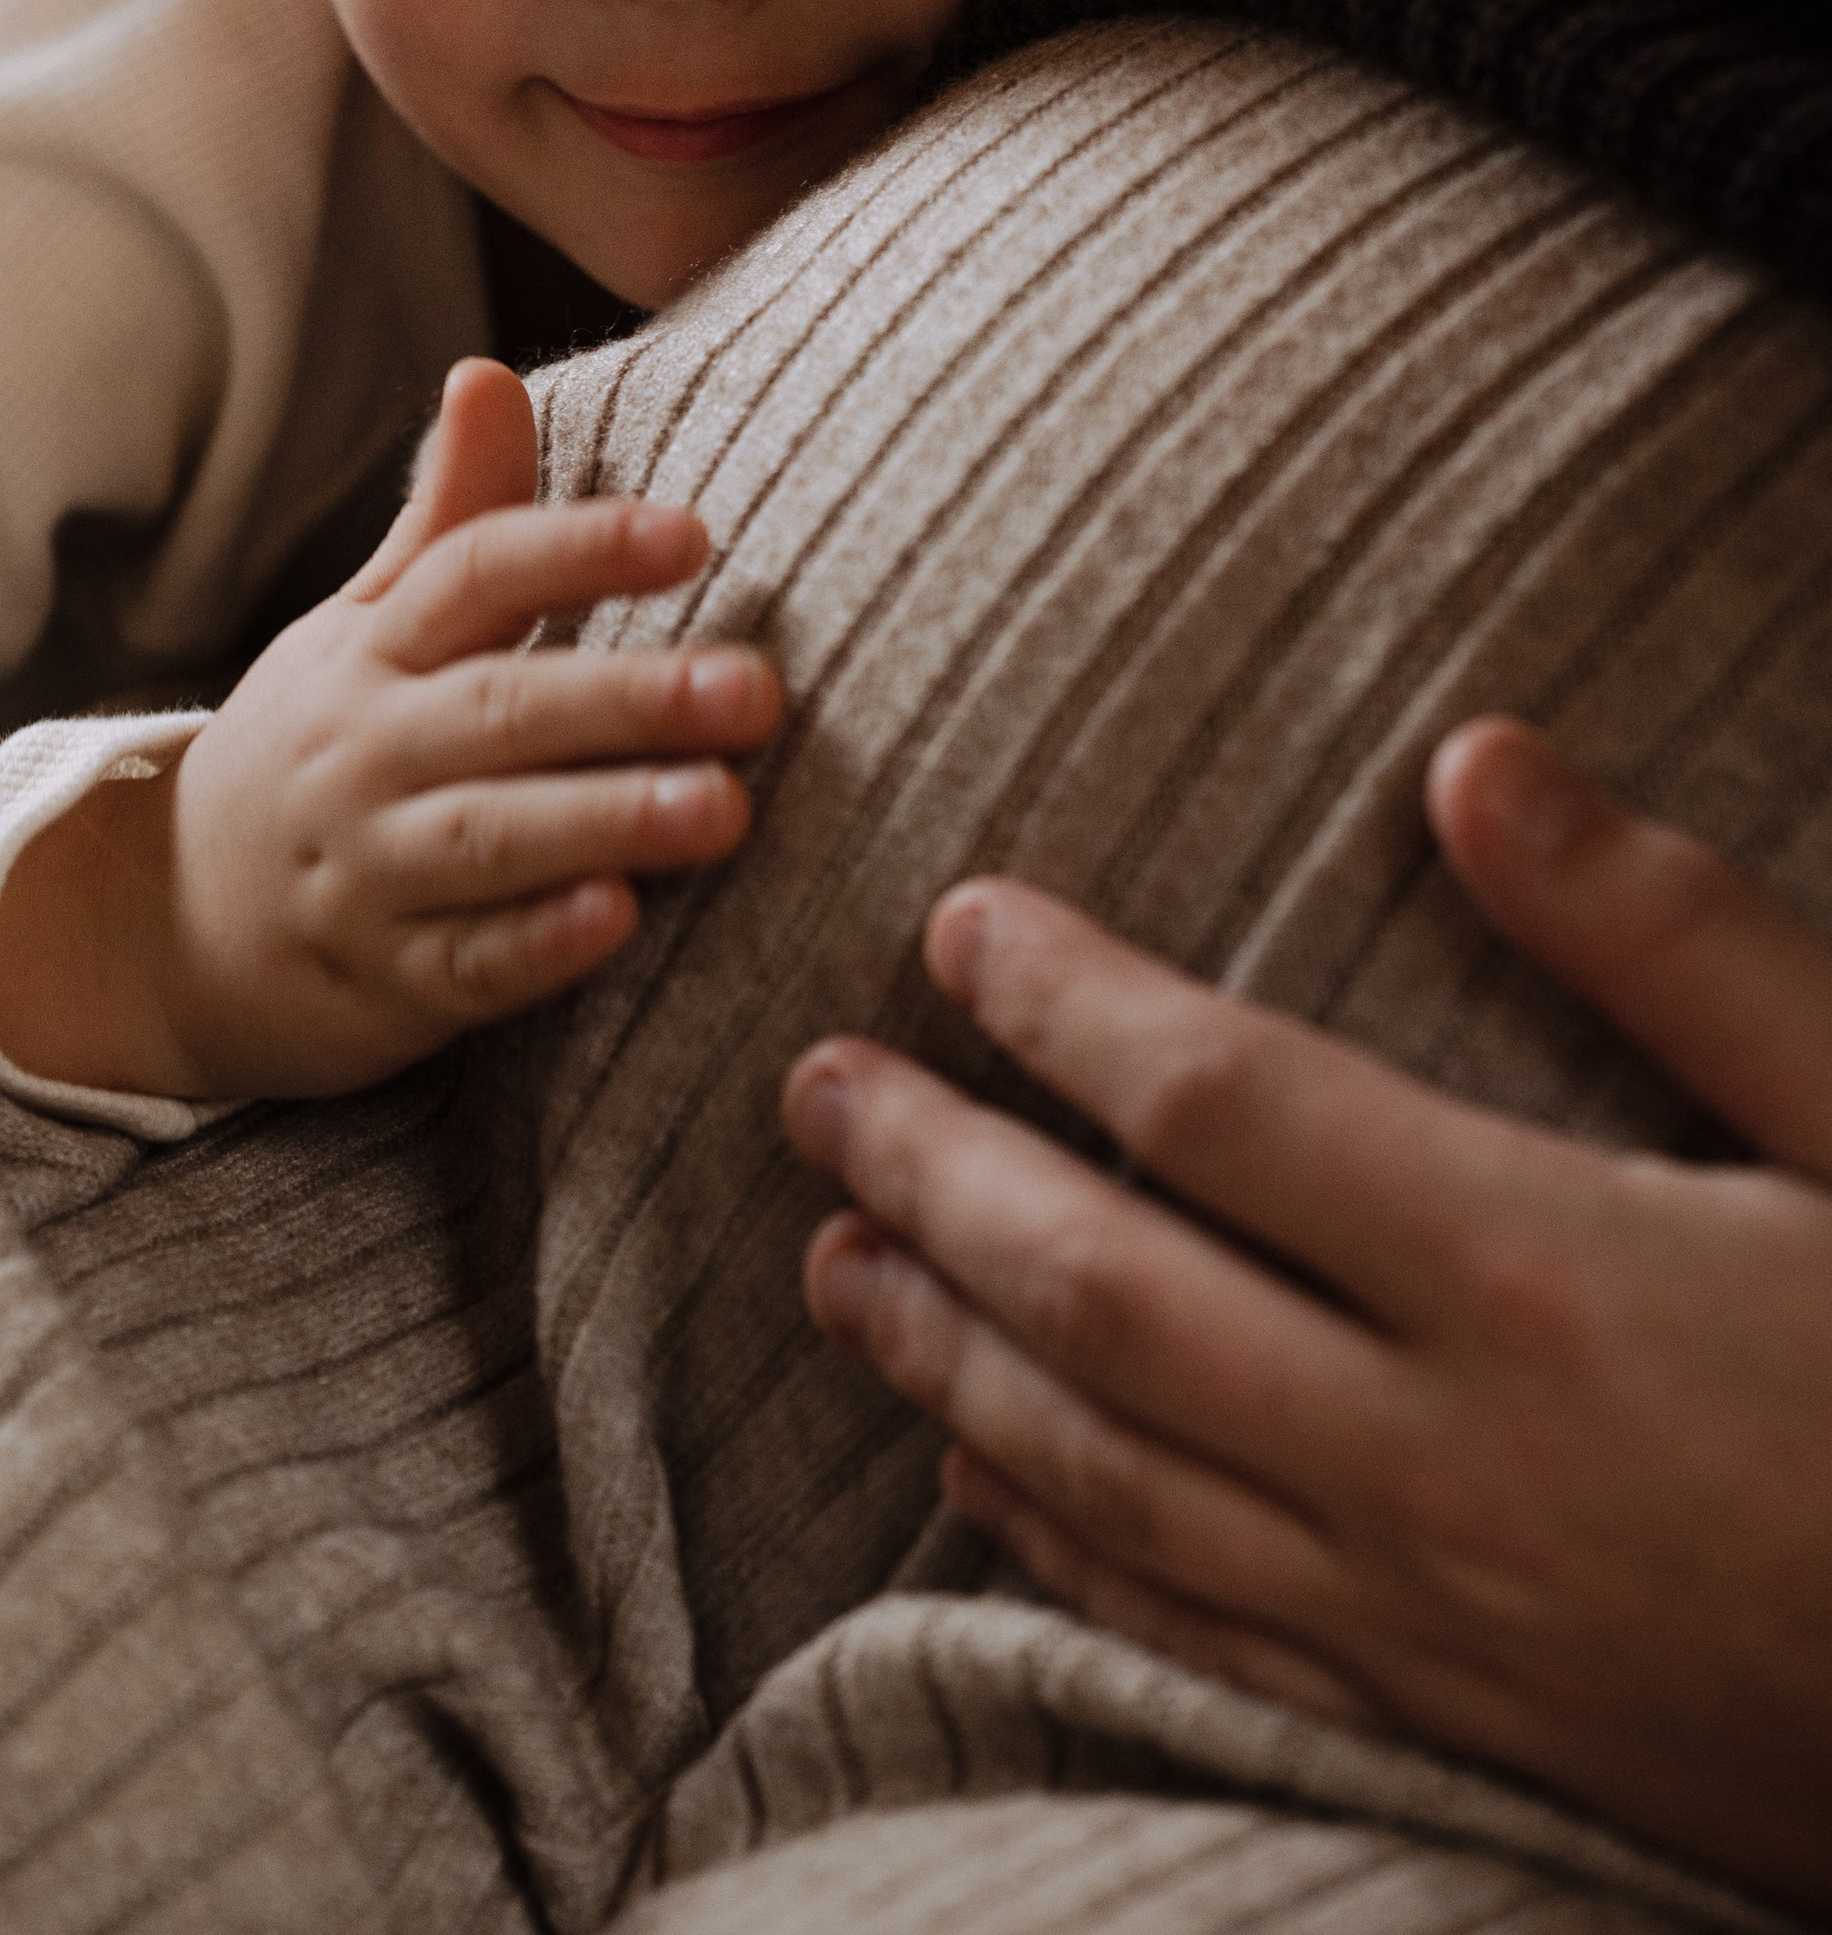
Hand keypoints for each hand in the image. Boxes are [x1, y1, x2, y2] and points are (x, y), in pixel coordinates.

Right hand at [0, 356, 778, 1099]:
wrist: (171, 922)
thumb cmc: (320, 746)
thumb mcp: (364, 626)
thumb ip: (447, 517)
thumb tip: (488, 369)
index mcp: (376, 651)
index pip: (475, 576)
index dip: (580, 550)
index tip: (693, 534)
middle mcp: (368, 750)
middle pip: (500, 708)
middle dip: (628, 698)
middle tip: (755, 690)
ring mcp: (370, 869)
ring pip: (489, 839)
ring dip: (605, 820)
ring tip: (723, 807)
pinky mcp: (385, 984)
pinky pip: (462, 964)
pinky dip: (536, 945)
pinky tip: (617, 919)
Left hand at [782, 721, 1831, 1911]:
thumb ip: (1675, 943)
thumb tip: (1472, 761)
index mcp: (1546, 1271)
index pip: (1222, 1106)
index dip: (1061, 1003)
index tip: (955, 923)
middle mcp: (1449, 1453)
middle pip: (1109, 1296)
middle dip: (936, 1178)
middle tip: (807, 1084)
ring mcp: (1434, 1613)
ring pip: (1112, 1474)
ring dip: (946, 1357)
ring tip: (830, 1257)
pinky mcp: (1454, 1721)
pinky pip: (1192, 1633)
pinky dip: (1055, 1545)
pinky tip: (974, 1480)